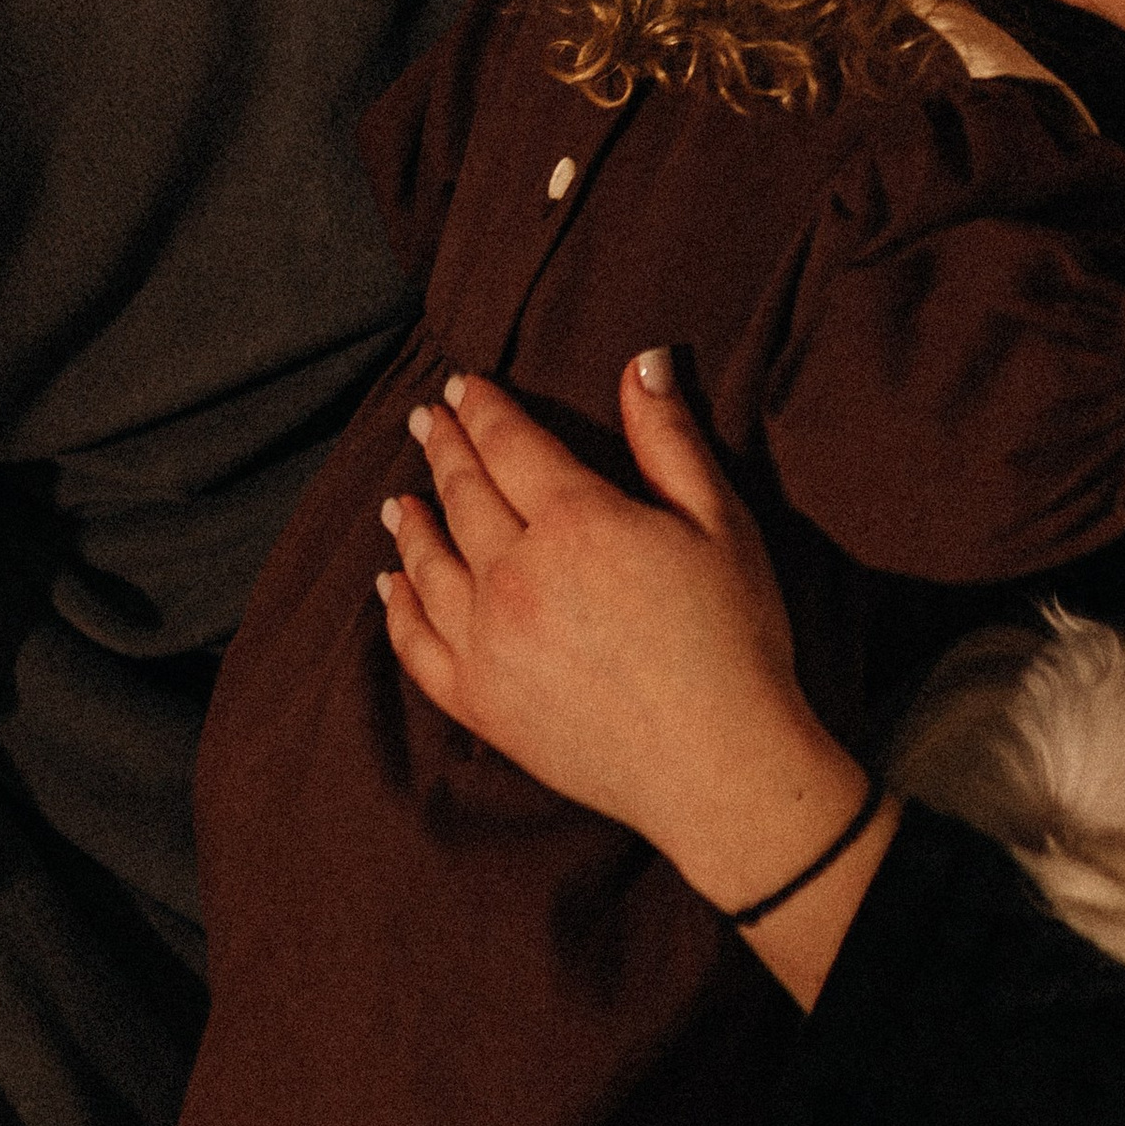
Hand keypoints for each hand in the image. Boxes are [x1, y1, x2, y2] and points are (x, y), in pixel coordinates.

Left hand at [380, 356, 889, 968]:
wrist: (719, 766)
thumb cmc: (734, 638)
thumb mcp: (719, 522)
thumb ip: (670, 438)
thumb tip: (642, 359)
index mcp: (576, 522)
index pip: (511, 445)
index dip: (486, 409)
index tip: (463, 385)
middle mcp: (515, 575)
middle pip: (464, 495)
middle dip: (446, 449)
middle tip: (429, 418)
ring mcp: (488, 643)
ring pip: (430, 566)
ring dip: (412, 523)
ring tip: (399, 497)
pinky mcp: (480, 704)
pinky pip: (417, 646)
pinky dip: (397, 609)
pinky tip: (390, 586)